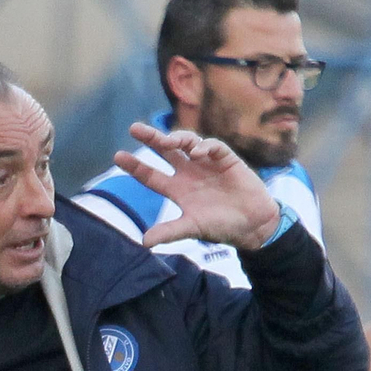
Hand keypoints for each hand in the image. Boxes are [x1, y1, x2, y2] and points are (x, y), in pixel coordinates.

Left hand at [112, 122, 281, 251]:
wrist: (253, 225)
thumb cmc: (222, 226)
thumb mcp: (192, 228)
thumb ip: (169, 232)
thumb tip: (144, 242)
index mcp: (177, 189)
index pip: (151, 175)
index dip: (135, 166)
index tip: (118, 156)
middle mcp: (188, 173)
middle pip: (165, 151)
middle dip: (151, 138)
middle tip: (134, 128)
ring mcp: (206, 164)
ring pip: (186, 142)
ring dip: (176, 139)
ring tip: (168, 141)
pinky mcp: (225, 159)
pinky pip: (212, 146)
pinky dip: (204, 146)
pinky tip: (197, 153)